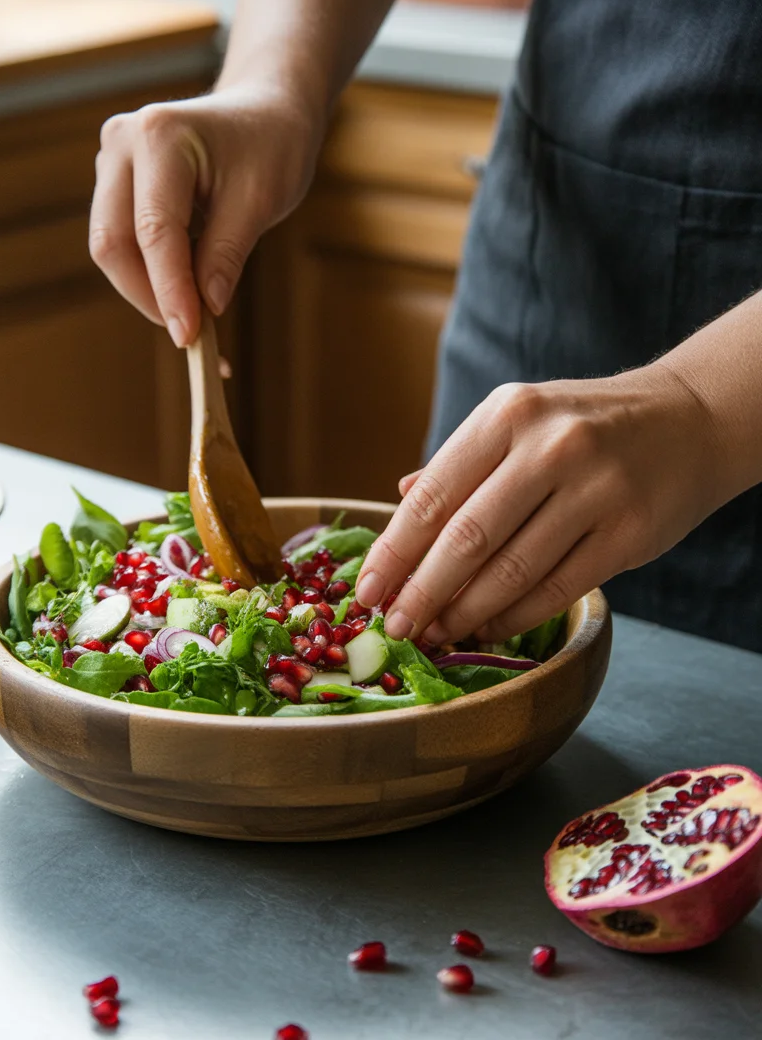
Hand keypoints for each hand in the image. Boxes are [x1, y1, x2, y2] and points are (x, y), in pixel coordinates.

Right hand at [89, 86, 318, 346]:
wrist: (262, 113)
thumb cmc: (269, 147)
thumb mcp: (260, 200)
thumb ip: (227, 254)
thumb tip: (205, 308)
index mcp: (159, 135)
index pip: (154, 229)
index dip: (169, 289)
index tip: (190, 335)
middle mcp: (121, 143)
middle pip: (112, 243)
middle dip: (149, 295)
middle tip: (191, 332)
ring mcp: (111, 163)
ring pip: (111, 248)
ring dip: (148, 289)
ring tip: (195, 313)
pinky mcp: (114, 185)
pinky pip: (121, 243)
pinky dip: (150, 275)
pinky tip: (185, 292)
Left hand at [355, 365, 724, 644]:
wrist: (686, 420)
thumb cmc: (583, 425)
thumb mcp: (517, 420)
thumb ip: (459, 463)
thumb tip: (398, 501)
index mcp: (506, 416)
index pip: (433, 496)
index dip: (393, 552)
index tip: (365, 591)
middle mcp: (549, 448)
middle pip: (466, 540)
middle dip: (421, 593)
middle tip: (395, 627)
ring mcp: (594, 491)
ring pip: (511, 572)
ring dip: (465, 613)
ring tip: (436, 634)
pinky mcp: (628, 533)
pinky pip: (557, 588)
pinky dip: (514, 616)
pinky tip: (487, 627)